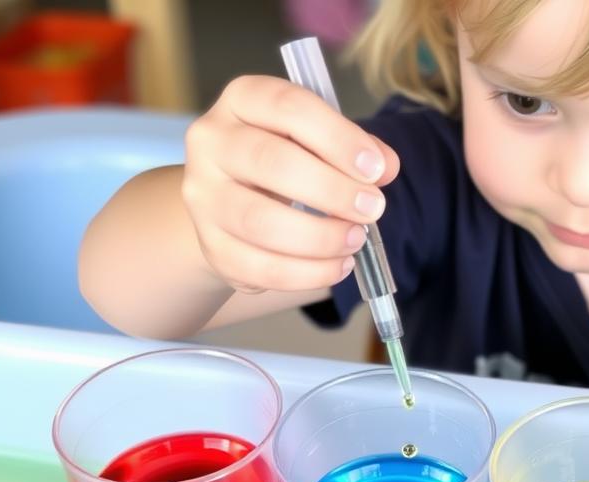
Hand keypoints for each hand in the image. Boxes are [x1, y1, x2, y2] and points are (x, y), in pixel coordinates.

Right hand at [181, 75, 398, 292]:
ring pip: (260, 221)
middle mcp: (212, 143)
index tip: (376, 169)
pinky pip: (258, 267)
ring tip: (356, 240)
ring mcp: (203, 197)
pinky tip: (337, 267)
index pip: (287, 106)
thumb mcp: (318, 143)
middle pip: (270, 161)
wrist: (234, 208)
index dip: (337, 137)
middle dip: (332, 190)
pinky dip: (306, 273)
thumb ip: (354, 149)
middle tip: (373, 209)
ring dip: (320, 237)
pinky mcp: (211, 246)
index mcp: (243, 100)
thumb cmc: (285, 165)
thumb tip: (385, 167)